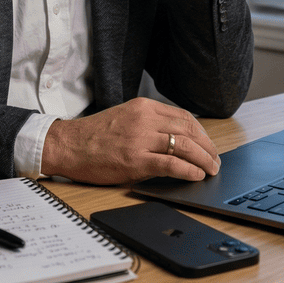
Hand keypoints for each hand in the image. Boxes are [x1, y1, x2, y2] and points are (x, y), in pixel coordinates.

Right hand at [40, 97, 220, 184]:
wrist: (68, 145)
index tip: (208, 144)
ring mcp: (140, 139)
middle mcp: (144, 119)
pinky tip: (196, 176)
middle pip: (189, 130)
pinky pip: (171, 164)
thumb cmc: (93, 136)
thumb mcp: (125, 118)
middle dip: (208, 148)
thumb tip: (178, 141)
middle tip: (215, 160)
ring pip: (185, 146)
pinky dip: (188, 170)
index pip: (184, 117)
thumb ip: (149, 125)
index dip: (202, 133)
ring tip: (211, 170)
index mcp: (143, 107)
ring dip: (204, 160)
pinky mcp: (135, 160)